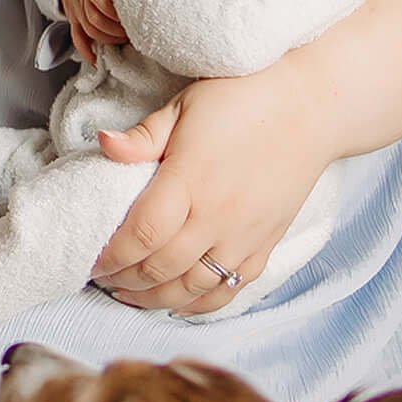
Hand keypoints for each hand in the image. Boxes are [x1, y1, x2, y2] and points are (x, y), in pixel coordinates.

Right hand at [58, 0, 126, 64]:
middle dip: (115, 30)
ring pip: (89, 31)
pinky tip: (97, 60)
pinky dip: (86, 51)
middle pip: (95, 20)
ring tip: (125, 42)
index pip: (99, 0)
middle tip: (134, 33)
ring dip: (107, 40)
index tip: (131, 16)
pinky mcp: (74, 21)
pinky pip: (77, 39)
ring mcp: (76, 11)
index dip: (114, 12)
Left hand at [89, 68, 331, 313]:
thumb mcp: (186, 105)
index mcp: (189, 181)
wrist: (311, 106)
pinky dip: (200, 303)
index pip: (140, 235)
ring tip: (128, 293)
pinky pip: (229, 289)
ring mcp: (243, 236)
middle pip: (160, 268)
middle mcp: (217, 217)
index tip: (90, 258)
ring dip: (155, 298)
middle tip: (102, 277)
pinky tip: (177, 302)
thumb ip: (144, 136)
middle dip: (124, 279)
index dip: (110, 255)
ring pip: (192, 288)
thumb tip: (103, 143)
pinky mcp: (265, 245)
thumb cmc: (245, 97)